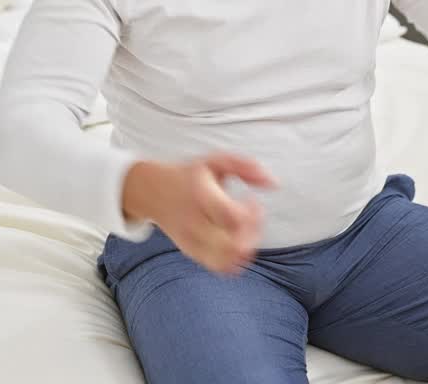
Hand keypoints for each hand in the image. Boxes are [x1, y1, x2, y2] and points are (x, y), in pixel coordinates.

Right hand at [121, 153, 276, 274]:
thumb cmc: (190, 174)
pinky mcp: (190, 252)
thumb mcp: (217, 161)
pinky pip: (219, 267)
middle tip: (253, 219)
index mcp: (201, 195)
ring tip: (246, 232)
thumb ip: (247, 167)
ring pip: (227, 261)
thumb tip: (275, 184)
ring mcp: (191, 240)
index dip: (253, 215)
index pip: (234, 218)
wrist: (152, 191)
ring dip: (247, 250)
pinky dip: (236, 261)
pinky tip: (238, 243)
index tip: (254, 202)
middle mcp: (194, 221)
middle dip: (254, 235)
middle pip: (234, 245)